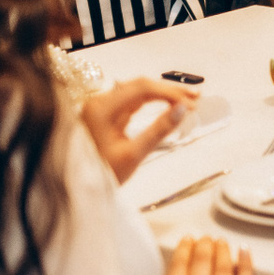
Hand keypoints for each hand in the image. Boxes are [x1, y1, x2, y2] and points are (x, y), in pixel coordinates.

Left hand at [80, 76, 196, 184]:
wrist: (77, 188)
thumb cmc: (101, 174)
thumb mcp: (133, 154)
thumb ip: (159, 129)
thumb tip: (182, 110)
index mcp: (101, 108)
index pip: (142, 89)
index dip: (170, 93)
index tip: (190, 104)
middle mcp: (99, 102)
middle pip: (140, 86)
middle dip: (169, 90)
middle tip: (196, 97)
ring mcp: (101, 107)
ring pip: (138, 92)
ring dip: (163, 94)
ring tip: (187, 98)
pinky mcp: (106, 114)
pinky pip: (133, 101)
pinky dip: (152, 102)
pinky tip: (168, 104)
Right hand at [164, 235, 253, 274]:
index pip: (177, 269)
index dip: (182, 251)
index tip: (186, 240)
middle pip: (201, 265)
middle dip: (203, 247)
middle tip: (205, 238)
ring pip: (222, 270)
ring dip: (222, 252)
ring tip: (221, 241)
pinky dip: (245, 264)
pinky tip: (244, 252)